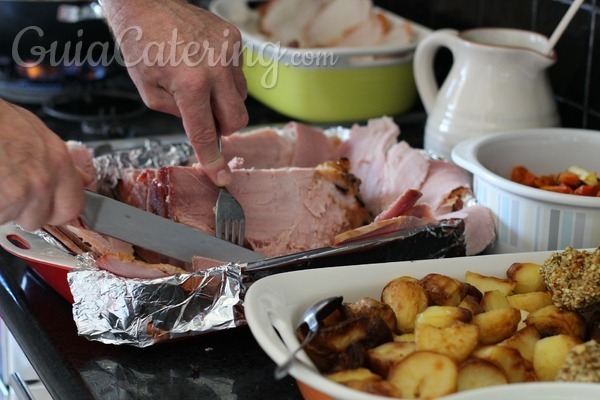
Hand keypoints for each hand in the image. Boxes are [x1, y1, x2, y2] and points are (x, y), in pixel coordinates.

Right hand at [0, 100, 86, 230]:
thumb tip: (82, 179)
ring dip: (0, 208)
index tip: (45, 207)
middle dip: (21, 211)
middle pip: (37, 219)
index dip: (55, 211)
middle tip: (7, 187)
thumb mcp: (38, 134)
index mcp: (59, 162)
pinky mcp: (0, 203)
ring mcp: (18, 194)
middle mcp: (43, 181)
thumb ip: (61, 163)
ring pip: (9, 218)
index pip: (72, 208)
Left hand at [103, 0, 248, 185]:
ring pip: (241, 97)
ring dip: (224, 100)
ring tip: (200, 82)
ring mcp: (229, 52)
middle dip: (223, 126)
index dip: (213, 160)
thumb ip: (179, 116)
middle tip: (204, 117)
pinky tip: (205, 65)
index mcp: (190, 84)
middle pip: (237, 119)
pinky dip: (225, 78)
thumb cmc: (141, 45)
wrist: (147, 4)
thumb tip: (203, 128)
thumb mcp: (150, 92)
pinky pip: (239, 73)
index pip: (206, 133)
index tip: (222, 177)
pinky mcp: (235, 40)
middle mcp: (216, 68)